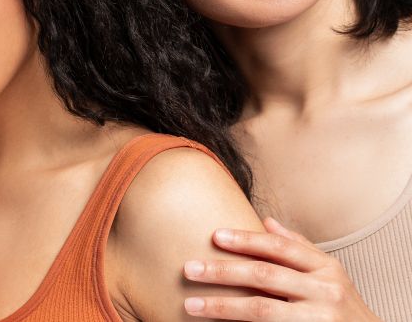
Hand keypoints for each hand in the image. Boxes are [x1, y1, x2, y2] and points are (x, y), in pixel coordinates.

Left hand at [182, 217, 379, 320]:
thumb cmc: (342, 307)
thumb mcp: (330, 274)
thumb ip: (299, 249)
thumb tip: (266, 221)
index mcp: (327, 269)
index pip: (280, 248)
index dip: (246, 240)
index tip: (215, 236)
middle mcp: (324, 292)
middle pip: (264, 275)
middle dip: (223, 271)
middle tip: (189, 269)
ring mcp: (317, 320)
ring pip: (260, 309)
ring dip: (221, 306)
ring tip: (191, 305)